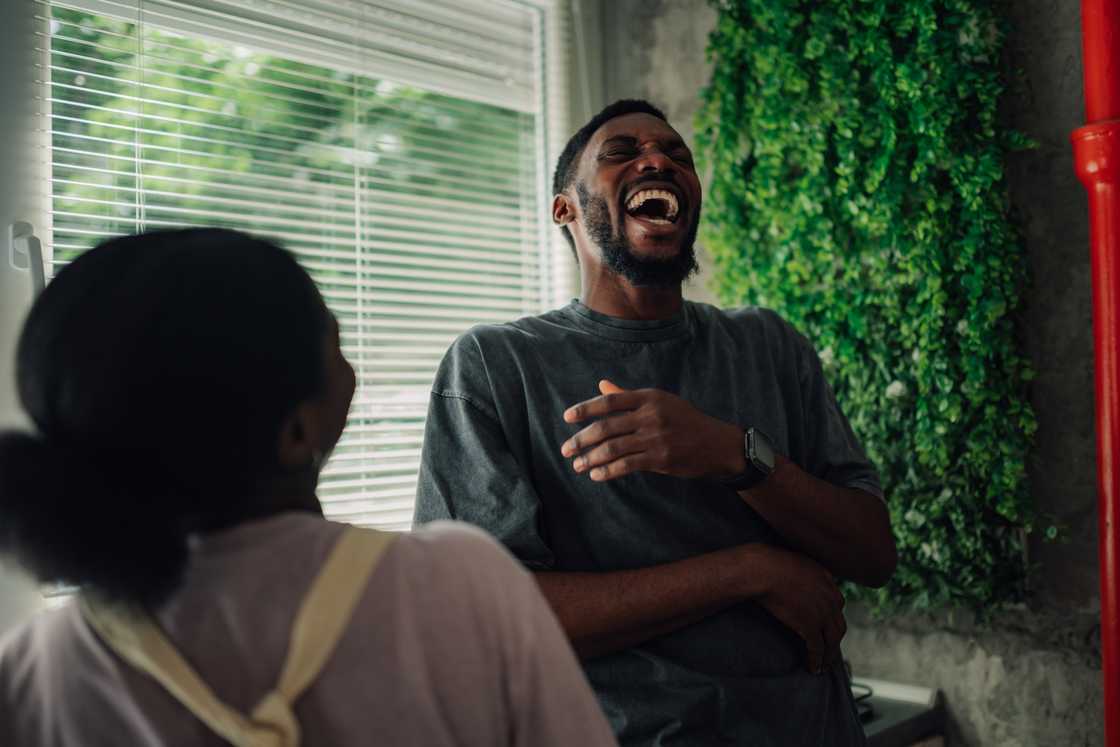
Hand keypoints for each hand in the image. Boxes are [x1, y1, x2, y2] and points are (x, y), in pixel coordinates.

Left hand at [560, 380, 745, 480]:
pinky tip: (596, 475)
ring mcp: (655, 437)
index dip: (586, 409)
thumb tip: (601, 385)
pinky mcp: (660, 458)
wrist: (717, 444)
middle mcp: (650, 415)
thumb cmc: (685, 420)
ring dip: (591, 458)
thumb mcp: (660, 401)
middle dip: (582, 439)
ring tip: (578, 465)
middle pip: (606, 426)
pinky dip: (608, 471)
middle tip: (566, 449)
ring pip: (613, 448)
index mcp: (648, 397)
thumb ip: (628, 396)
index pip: (609, 402)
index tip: (567, 417)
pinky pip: (627, 465)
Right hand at [753, 545, 846, 673]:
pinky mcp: (810, 626)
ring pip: (833, 640)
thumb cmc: (772, 562)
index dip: (833, 617)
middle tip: (830, 650)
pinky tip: (813, 668)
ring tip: (824, 665)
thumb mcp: (796, 561)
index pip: (838, 604)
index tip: (827, 626)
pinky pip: (817, 648)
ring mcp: (822, 613)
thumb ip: (806, 572)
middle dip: (835, 639)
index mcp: (827, 581)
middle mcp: (830, 598)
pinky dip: (817, 660)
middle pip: (839, 625)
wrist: (764, 570)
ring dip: (829, 654)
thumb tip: (801, 577)